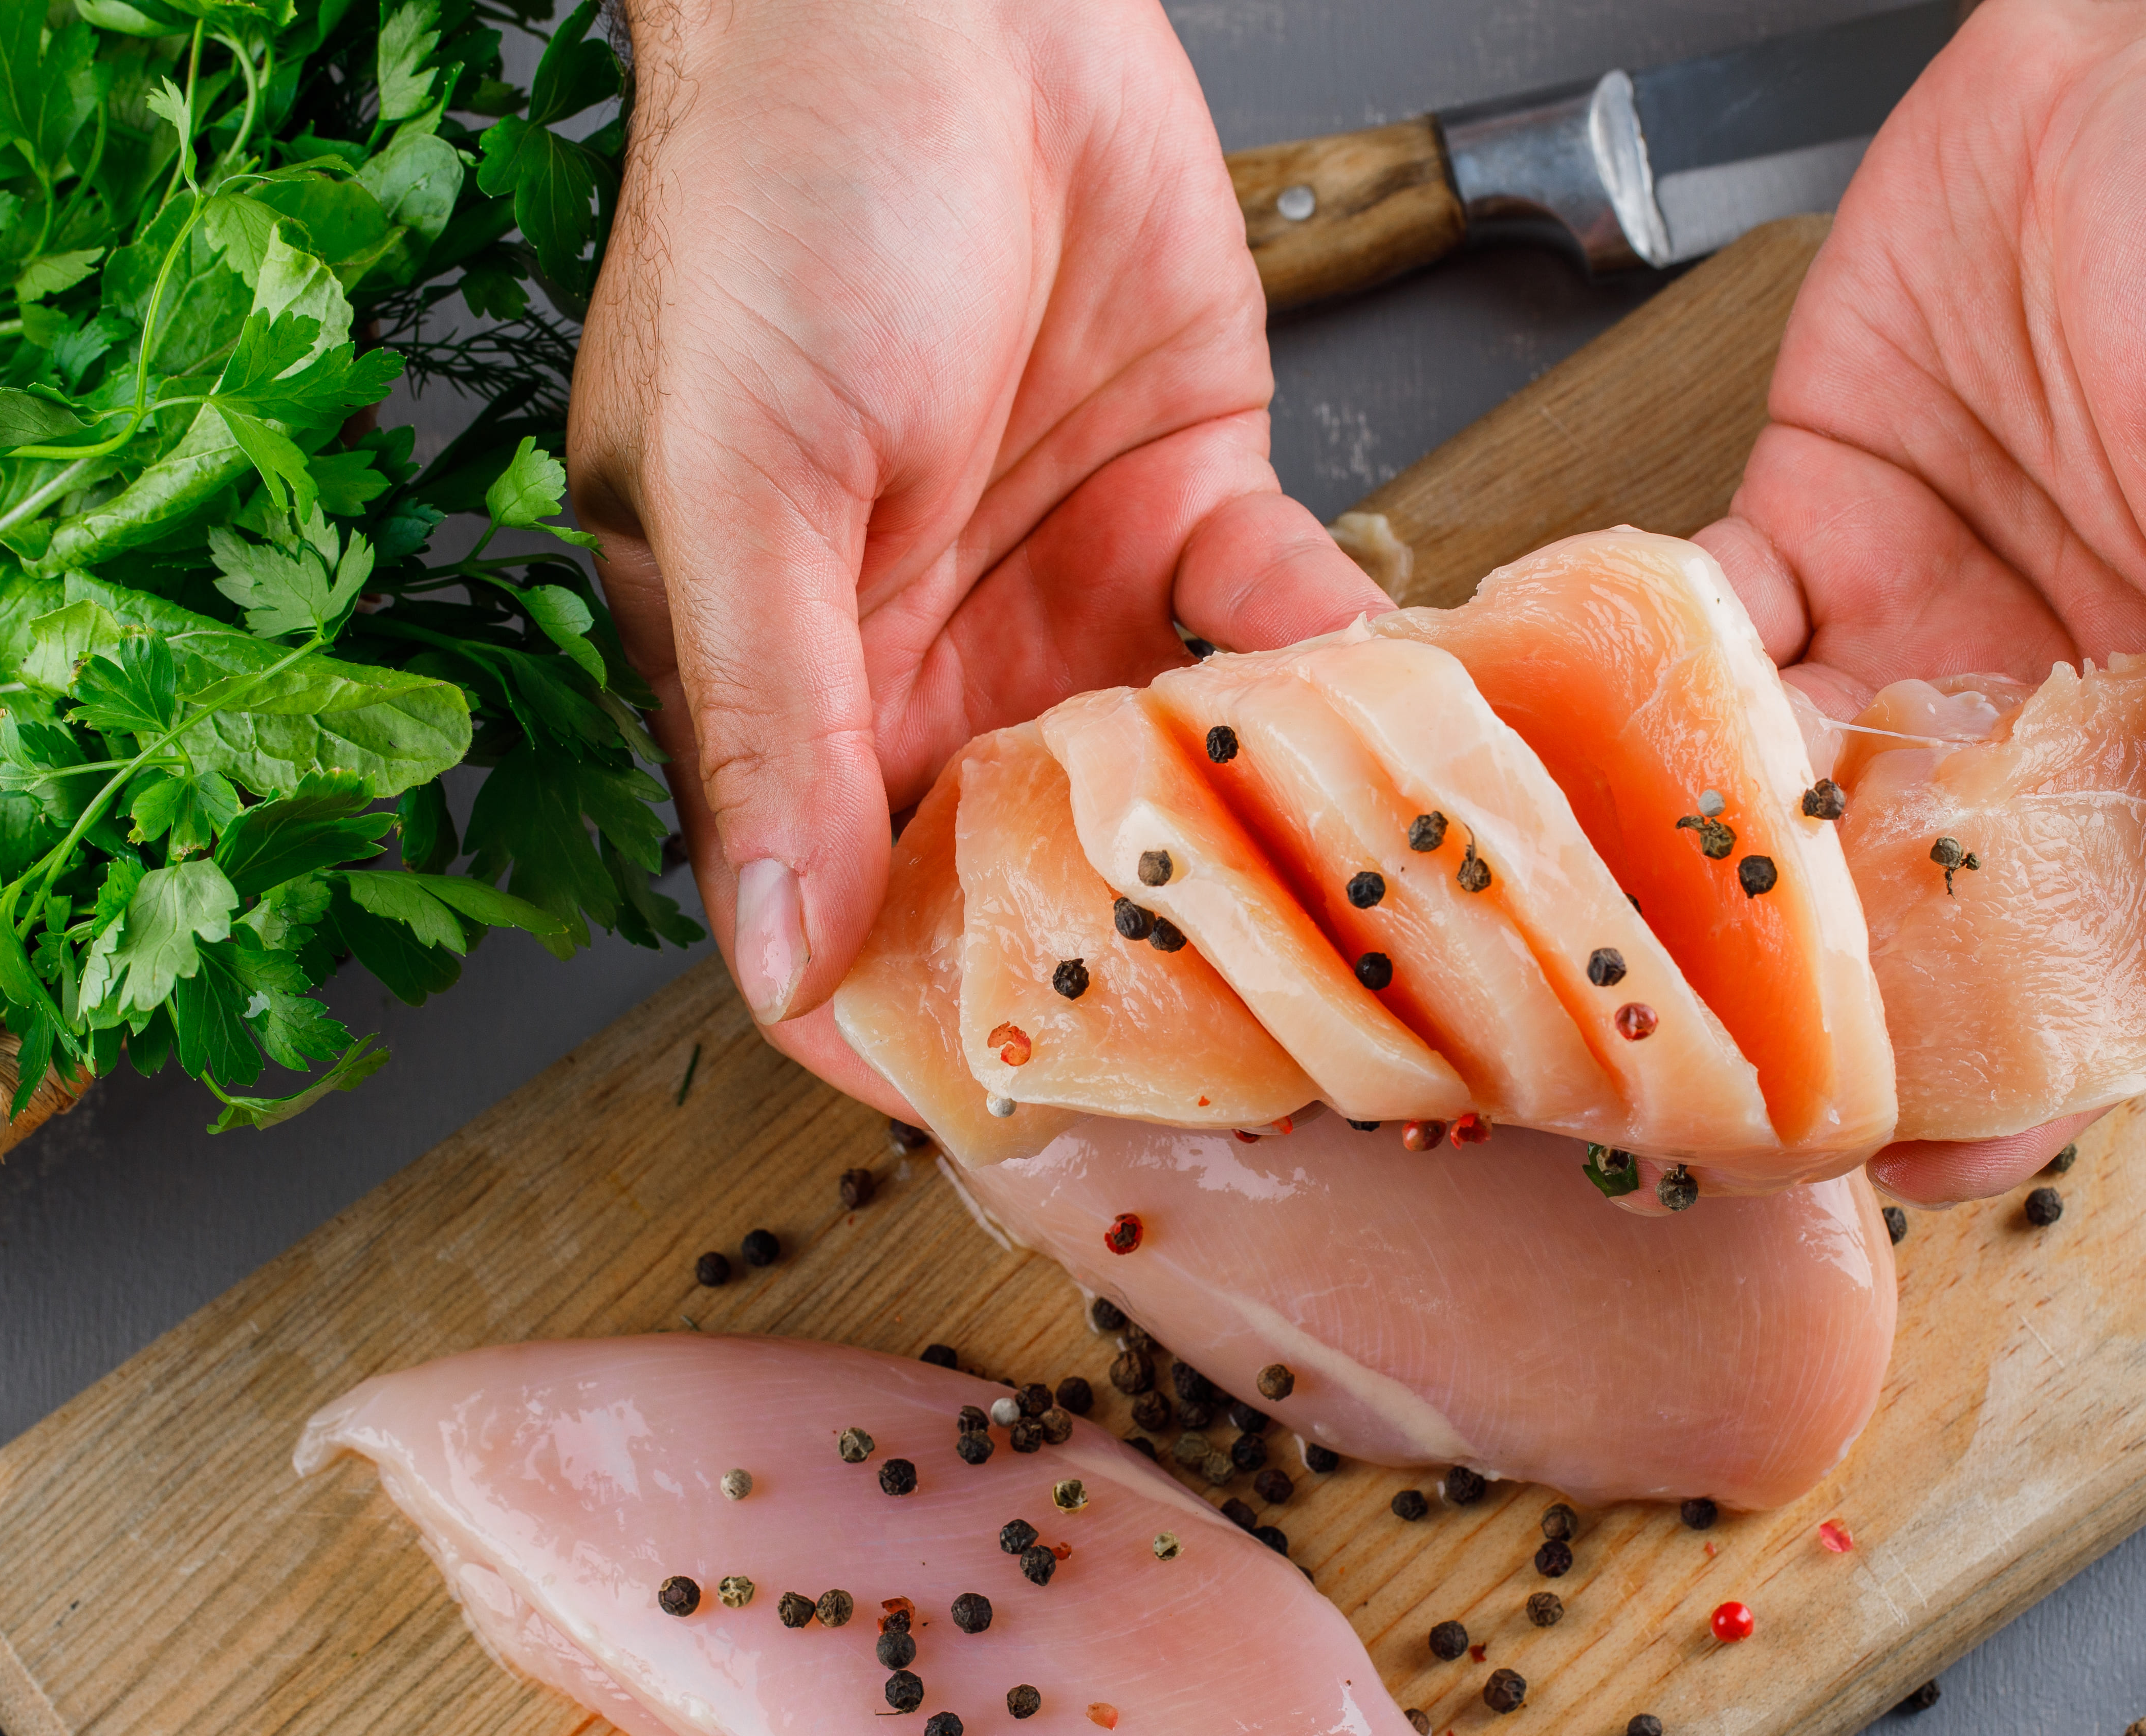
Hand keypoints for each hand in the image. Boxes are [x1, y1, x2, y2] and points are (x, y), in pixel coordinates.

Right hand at [572, 0, 1389, 1106]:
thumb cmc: (779, 206)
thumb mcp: (738, 487)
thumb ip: (767, 725)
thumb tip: (772, 956)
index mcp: (791, 687)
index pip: (846, 914)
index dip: (928, 1027)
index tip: (1040, 1119)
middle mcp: (931, 668)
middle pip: (1031, 878)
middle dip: (1136, 966)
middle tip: (1268, 1057)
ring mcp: (1065, 596)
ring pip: (1173, 778)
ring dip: (1262, 839)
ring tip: (1368, 918)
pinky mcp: (1188, 501)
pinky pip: (1275, 632)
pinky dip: (1341, 675)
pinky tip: (1408, 715)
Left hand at [1693, 0, 2145, 1200]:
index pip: (2096, 952)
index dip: (2009, 1074)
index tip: (1911, 1160)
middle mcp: (2028, 711)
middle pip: (1902, 918)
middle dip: (1795, 1018)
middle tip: (1677, 1094)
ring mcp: (1906, 634)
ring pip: (1773, 806)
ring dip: (1678, 880)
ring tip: (1573, 962)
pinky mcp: (1802, 535)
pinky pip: (1694, 647)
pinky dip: (1613, 699)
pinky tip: (1538, 761)